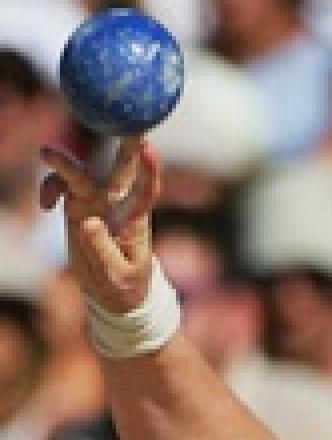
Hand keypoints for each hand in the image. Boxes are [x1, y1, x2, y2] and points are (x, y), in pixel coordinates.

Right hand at [40, 138, 161, 313]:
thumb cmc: (125, 285)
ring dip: (65, 163)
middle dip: (125, 143)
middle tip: (123, 116)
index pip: (147, 191)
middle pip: (122, 169)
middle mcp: (118, 205)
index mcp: (136, 220)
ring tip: (46, 153)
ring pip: (83, 175)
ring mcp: (97, 204)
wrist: (114, 293)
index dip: (149, 170)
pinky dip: (51, 188)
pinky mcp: (78, 207)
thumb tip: (86, 222)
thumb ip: (102, 250)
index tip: (149, 149)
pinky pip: (62, 188)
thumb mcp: (117, 276)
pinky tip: (44, 205)